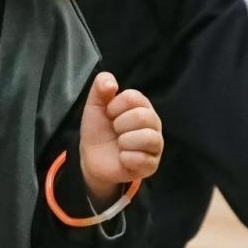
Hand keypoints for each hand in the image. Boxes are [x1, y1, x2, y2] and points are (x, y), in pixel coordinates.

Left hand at [78, 72, 162, 200]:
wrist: (92, 158)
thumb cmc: (99, 129)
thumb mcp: (94, 106)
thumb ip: (100, 87)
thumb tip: (111, 82)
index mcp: (142, 106)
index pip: (133, 97)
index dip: (114, 106)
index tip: (108, 114)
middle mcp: (153, 123)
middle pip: (142, 116)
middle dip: (119, 124)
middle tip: (114, 131)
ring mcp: (155, 145)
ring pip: (148, 138)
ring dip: (124, 142)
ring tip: (119, 145)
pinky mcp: (152, 165)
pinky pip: (143, 159)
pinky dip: (126, 159)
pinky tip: (122, 158)